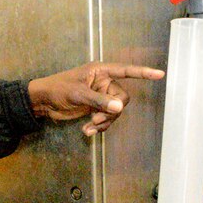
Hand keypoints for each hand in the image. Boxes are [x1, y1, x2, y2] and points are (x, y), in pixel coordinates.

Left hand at [27, 62, 164, 135]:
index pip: (126, 71)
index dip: (143, 73)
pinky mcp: (95, 108)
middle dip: (112, 111)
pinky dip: (99, 126)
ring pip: (115, 111)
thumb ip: (99, 101)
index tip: (160, 74)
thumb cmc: (58, 89)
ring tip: (89, 127)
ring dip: (104, 121)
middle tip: (96, 118)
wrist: (43, 102)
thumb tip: (119, 108)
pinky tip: (86, 131)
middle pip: (122, 98)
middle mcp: (104, 83)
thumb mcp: (78, 94)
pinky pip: (106, 119)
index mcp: (101, 72)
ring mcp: (100, 97)